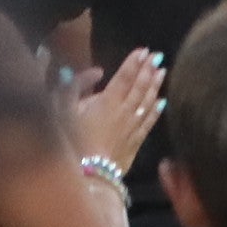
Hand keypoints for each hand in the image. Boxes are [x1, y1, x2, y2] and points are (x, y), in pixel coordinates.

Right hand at [70, 46, 162, 172]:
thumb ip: (75, 85)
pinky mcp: (135, 143)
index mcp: (107, 101)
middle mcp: (124, 112)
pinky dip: (157, 111)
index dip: (134, 62)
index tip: (143, 50)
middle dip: (148, 69)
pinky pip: (149, 123)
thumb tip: (97, 71)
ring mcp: (132, 128)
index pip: (124, 77)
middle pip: (139, 87)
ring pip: (147, 102)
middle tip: (157, 55)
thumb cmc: (72, 141)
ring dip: (155, 85)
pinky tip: (162, 102)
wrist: (88, 176)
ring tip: (163, 71)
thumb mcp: (63, 108)